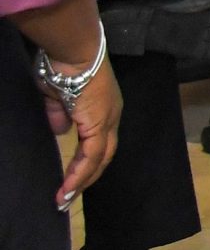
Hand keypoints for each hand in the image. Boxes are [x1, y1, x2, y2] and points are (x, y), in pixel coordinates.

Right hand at [48, 53, 121, 206]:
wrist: (74, 51)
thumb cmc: (63, 67)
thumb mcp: (57, 95)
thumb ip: (60, 114)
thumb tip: (60, 131)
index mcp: (104, 109)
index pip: (99, 142)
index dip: (86, 161)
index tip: (71, 179)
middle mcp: (111, 116)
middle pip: (104, 155)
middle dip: (86, 177)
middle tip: (68, 197)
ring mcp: (108, 119)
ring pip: (99, 159)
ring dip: (82, 181)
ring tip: (64, 199)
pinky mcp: (99, 123)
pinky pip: (91, 155)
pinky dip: (79, 173)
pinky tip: (67, 187)